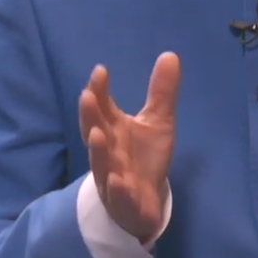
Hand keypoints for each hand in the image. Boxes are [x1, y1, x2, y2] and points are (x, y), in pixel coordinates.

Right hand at [78, 52, 180, 241]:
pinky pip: (118, 196)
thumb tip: (170, 54)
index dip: (99, 90)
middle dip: (90, 116)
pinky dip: (117, 189)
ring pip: (101, 164)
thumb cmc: (143, 157)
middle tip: (87, 97)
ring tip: (96, 135)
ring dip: (98, 151)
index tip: (101, 71)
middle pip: (94, 131)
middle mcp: (108, 151)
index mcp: (113, 130)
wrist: (144, 203)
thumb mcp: (158, 122)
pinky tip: (118, 181)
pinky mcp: (123, 201)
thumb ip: (161, 92)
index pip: (102, 107)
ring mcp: (112, 177)